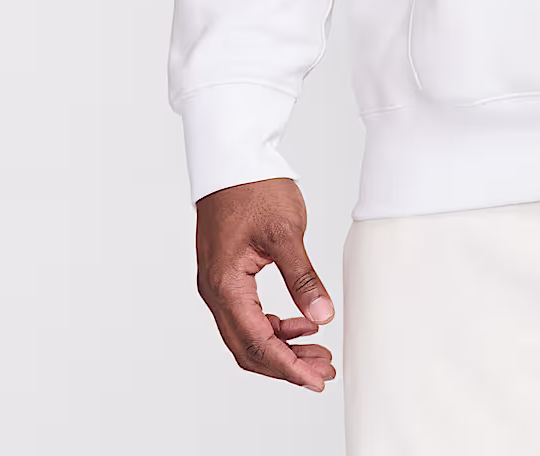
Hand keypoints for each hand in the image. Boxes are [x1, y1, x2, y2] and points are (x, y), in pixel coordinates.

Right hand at [195, 176, 337, 390]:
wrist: (232, 159)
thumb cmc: (254, 188)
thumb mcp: (285, 232)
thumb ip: (303, 278)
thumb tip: (323, 316)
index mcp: (226, 285)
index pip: (257, 342)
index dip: (288, 366)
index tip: (316, 379)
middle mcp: (215, 292)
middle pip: (248, 347)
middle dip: (287, 364)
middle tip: (324, 371)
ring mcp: (218, 285)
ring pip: (248, 333)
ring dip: (283, 346)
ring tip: (320, 352)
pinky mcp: (227, 275)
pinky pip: (248, 314)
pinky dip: (276, 325)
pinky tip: (304, 322)